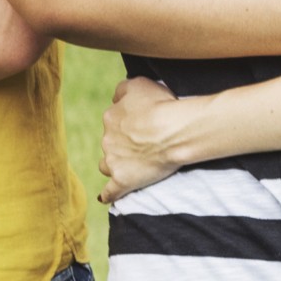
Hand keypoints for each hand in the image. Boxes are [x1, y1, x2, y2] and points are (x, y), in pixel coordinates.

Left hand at [99, 78, 187, 203]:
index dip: (129, 121)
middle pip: (111, 142)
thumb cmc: (161, 105)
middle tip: (147, 141)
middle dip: (124, 142)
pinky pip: (110, 191)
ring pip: (108, 164)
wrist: (174, 131)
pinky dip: (109, 194)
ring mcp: (114, 161)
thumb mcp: (141, 83)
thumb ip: (123, 88)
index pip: (114, 119)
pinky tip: (107, 197)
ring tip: (132, 164)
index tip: (145, 122)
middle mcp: (108, 139)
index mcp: (112, 116)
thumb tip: (116, 96)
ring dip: (116, 163)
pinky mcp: (123, 180)